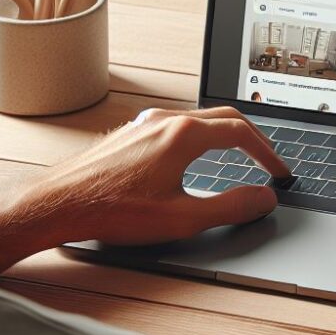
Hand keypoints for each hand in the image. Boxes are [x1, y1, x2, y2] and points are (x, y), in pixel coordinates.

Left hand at [0, 105, 289, 279]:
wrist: (57, 204)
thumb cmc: (110, 210)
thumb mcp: (182, 218)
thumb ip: (230, 207)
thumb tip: (262, 199)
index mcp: (184, 134)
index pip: (241, 132)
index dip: (267, 152)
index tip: (278, 171)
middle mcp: (166, 120)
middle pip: (224, 116)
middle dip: (252, 138)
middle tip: (266, 160)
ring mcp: (146, 123)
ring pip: (199, 118)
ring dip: (225, 135)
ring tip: (238, 156)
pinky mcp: (131, 133)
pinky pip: (177, 125)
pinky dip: (200, 136)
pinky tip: (194, 157)